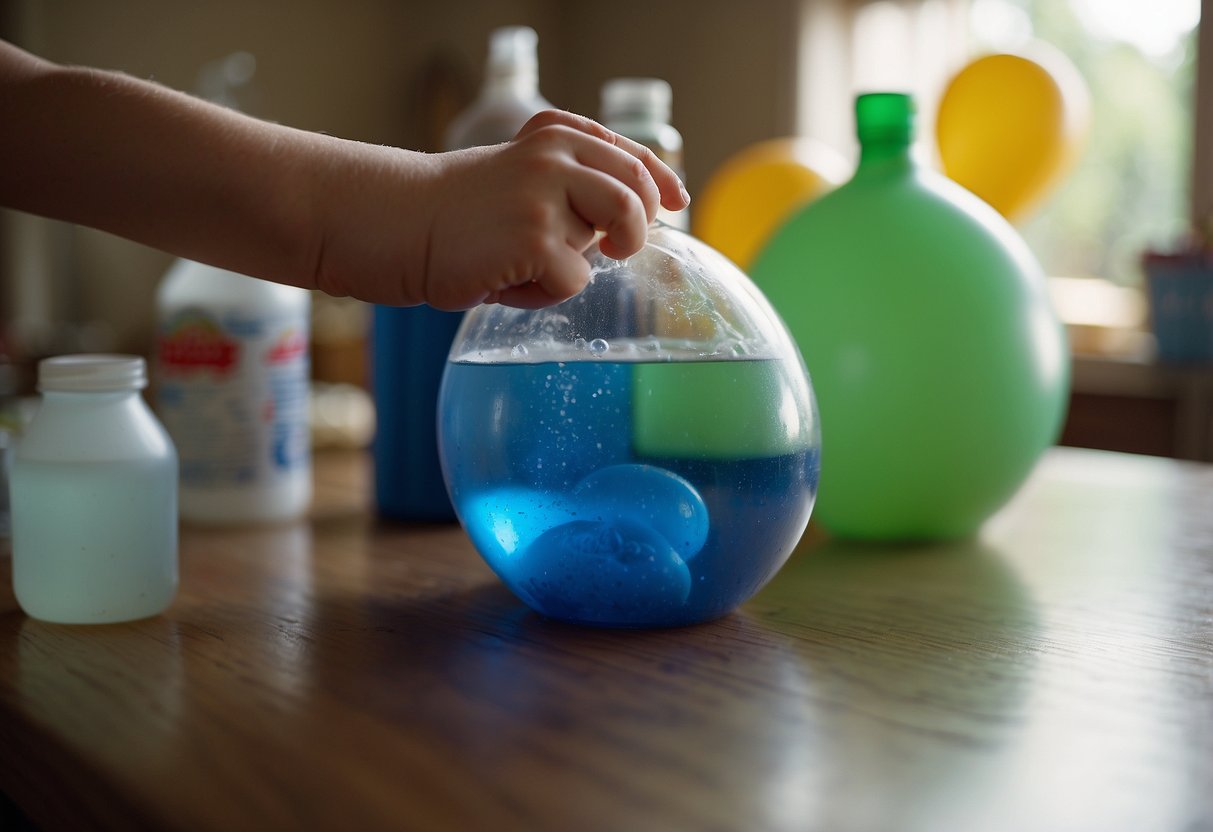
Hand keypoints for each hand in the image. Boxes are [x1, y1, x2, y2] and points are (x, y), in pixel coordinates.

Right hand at [417, 110, 689, 309]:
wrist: (400, 223)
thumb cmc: (459, 212)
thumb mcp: (519, 177)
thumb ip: (567, 185)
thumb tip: (624, 225)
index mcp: (555, 135)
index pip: (629, 153)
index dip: (660, 180)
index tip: (676, 201)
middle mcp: (556, 157)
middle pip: (637, 191)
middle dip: (639, 226)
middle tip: (620, 248)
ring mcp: (547, 196)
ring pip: (610, 237)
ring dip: (582, 261)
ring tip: (534, 263)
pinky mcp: (537, 240)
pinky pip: (575, 280)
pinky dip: (544, 293)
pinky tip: (506, 281)